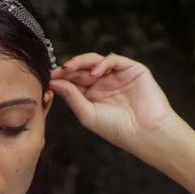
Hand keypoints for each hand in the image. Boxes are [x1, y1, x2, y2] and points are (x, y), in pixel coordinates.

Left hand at [49, 53, 178, 149]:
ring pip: (95, 61)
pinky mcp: (132, 69)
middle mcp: (104, 83)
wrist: (146, 133)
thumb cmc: (117, 129)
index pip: (73, 81)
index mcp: (92, 95)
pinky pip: (114, 60)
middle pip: (82, 69)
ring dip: (81, 62)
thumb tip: (53, 83)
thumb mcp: (88, 115)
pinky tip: (94, 73)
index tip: (48, 78)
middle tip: (56, 71)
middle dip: (68, 69)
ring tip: (69, 67)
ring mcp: (117, 75)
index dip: (61, 78)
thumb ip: (72, 97)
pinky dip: (102, 63)